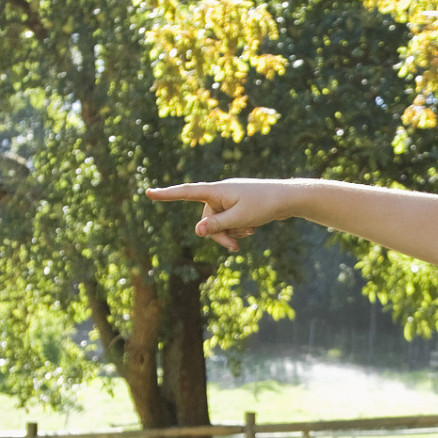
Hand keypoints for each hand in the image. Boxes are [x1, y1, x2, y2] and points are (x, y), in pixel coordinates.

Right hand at [145, 179, 284, 250]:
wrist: (288, 198)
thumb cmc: (265, 205)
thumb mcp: (239, 218)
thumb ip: (217, 225)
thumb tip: (197, 231)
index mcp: (217, 191)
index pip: (186, 192)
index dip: (167, 194)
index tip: (149, 193)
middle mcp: (220, 193)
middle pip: (206, 219)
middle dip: (218, 234)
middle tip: (235, 246)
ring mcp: (229, 200)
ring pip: (219, 223)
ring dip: (231, 232)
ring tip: (249, 232)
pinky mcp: (237, 206)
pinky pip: (230, 222)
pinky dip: (238, 228)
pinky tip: (252, 229)